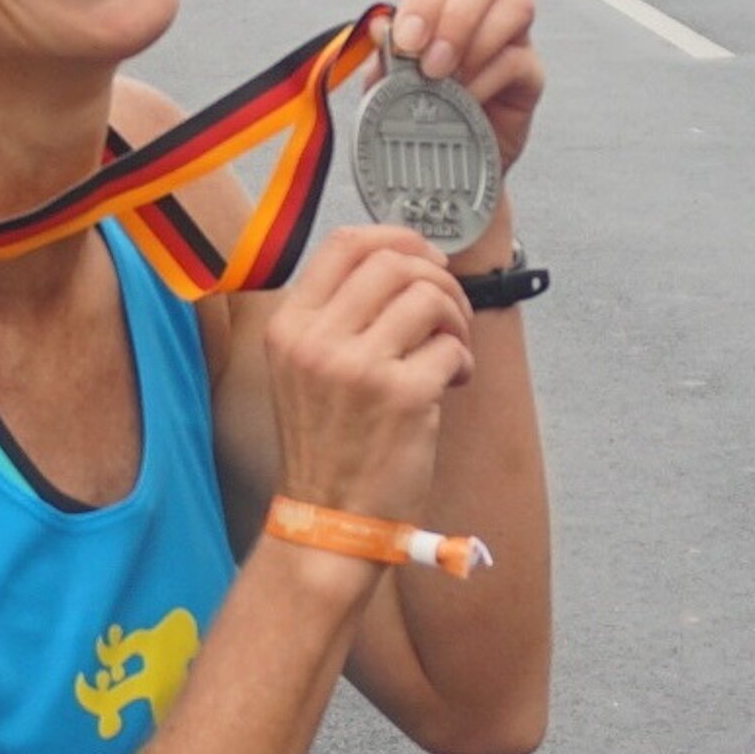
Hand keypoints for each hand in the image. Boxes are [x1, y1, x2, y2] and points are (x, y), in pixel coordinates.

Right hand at [264, 226, 472, 523]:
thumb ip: (334, 315)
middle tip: (446, 314)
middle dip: (437, 279)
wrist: (329, 516)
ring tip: (452, 350)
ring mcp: (358, 366)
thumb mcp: (302, 367)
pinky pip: (452, 346)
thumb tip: (398, 263)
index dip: (395, 237)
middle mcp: (317, 339)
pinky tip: (453, 385)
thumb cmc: (326, 441)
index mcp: (290, 325)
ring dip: (456, 318)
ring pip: (429, 296)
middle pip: (393, 262)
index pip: (344, 243)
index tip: (422, 258)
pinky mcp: (403, 396)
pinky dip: (464, 361)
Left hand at [386, 0, 542, 174]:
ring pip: (515, 2)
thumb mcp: (386, 88)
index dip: (422, 3)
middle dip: (455, 14)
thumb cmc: (413, 118)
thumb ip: (384, 58)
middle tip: (432, 62)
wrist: (442, 169)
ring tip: (449, 80)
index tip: (406, 43)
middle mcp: (477, 12)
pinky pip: (520, 59)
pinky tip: (466, 100)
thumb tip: (379, 26)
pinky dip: (488, 78)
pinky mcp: (531, 73)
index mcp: (436, 7)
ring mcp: (510, 38)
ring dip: (477, 40)